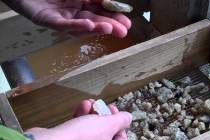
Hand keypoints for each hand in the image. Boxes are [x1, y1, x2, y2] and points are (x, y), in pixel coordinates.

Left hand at [11, 0, 130, 36]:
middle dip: (110, 25)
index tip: (128, 22)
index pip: (101, 10)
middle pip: (94, 20)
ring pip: (81, 25)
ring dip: (97, 27)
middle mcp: (73, 10)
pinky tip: (89, 25)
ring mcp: (60, 16)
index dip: (115, 15)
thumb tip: (110, 1)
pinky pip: (63, 24)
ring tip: (111, 29)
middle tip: (124, 31)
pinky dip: (76, 26)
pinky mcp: (46, 20)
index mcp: (81, 1)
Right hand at [25, 100, 131, 139]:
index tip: (112, 108)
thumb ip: (121, 120)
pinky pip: (77, 138)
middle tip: (100, 104)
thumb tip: (128, 118)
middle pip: (105, 137)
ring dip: (90, 116)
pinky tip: (80, 107)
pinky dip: (79, 123)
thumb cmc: (80, 139)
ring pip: (90, 135)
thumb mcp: (106, 124)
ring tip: (89, 102)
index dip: (119, 121)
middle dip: (101, 116)